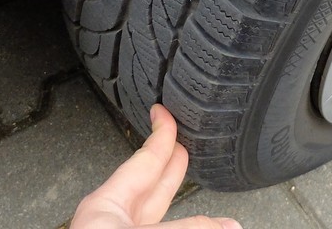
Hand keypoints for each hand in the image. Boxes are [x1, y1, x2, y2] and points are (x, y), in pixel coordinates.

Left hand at [71, 104, 240, 228]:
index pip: (143, 162)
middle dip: (172, 170)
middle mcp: (115, 227)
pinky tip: (206, 228)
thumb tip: (225, 225)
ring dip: (191, 215)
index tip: (164, 113)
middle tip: (185, 148)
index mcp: (106, 208)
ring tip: (216, 210)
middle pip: (153, 190)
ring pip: (164, 222)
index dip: (161, 135)